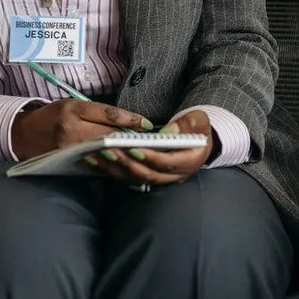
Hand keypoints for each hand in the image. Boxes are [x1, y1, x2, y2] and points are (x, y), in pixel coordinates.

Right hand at [10, 99, 150, 161]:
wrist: (24, 134)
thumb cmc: (53, 116)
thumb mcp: (73, 105)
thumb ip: (98, 113)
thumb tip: (128, 122)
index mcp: (74, 111)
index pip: (108, 115)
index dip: (130, 119)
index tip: (147, 124)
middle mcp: (72, 130)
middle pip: (109, 136)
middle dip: (132, 140)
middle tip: (151, 143)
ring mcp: (70, 149)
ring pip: (105, 155)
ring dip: (125, 157)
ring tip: (144, 157)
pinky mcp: (69, 163)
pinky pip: (96, 166)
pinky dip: (112, 167)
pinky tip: (127, 168)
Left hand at [102, 109, 217, 186]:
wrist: (196, 140)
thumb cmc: (197, 128)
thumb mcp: (198, 120)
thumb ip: (189, 123)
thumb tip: (168, 132)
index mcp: (190, 161)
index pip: (168, 163)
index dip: (150, 157)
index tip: (133, 149)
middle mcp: (176, 174)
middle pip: (149, 174)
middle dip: (128, 163)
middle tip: (110, 150)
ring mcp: (162, 177)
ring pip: (137, 177)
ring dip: (118, 167)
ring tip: (101, 153)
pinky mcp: (150, 176)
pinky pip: (131, 176)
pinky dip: (115, 169)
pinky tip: (99, 159)